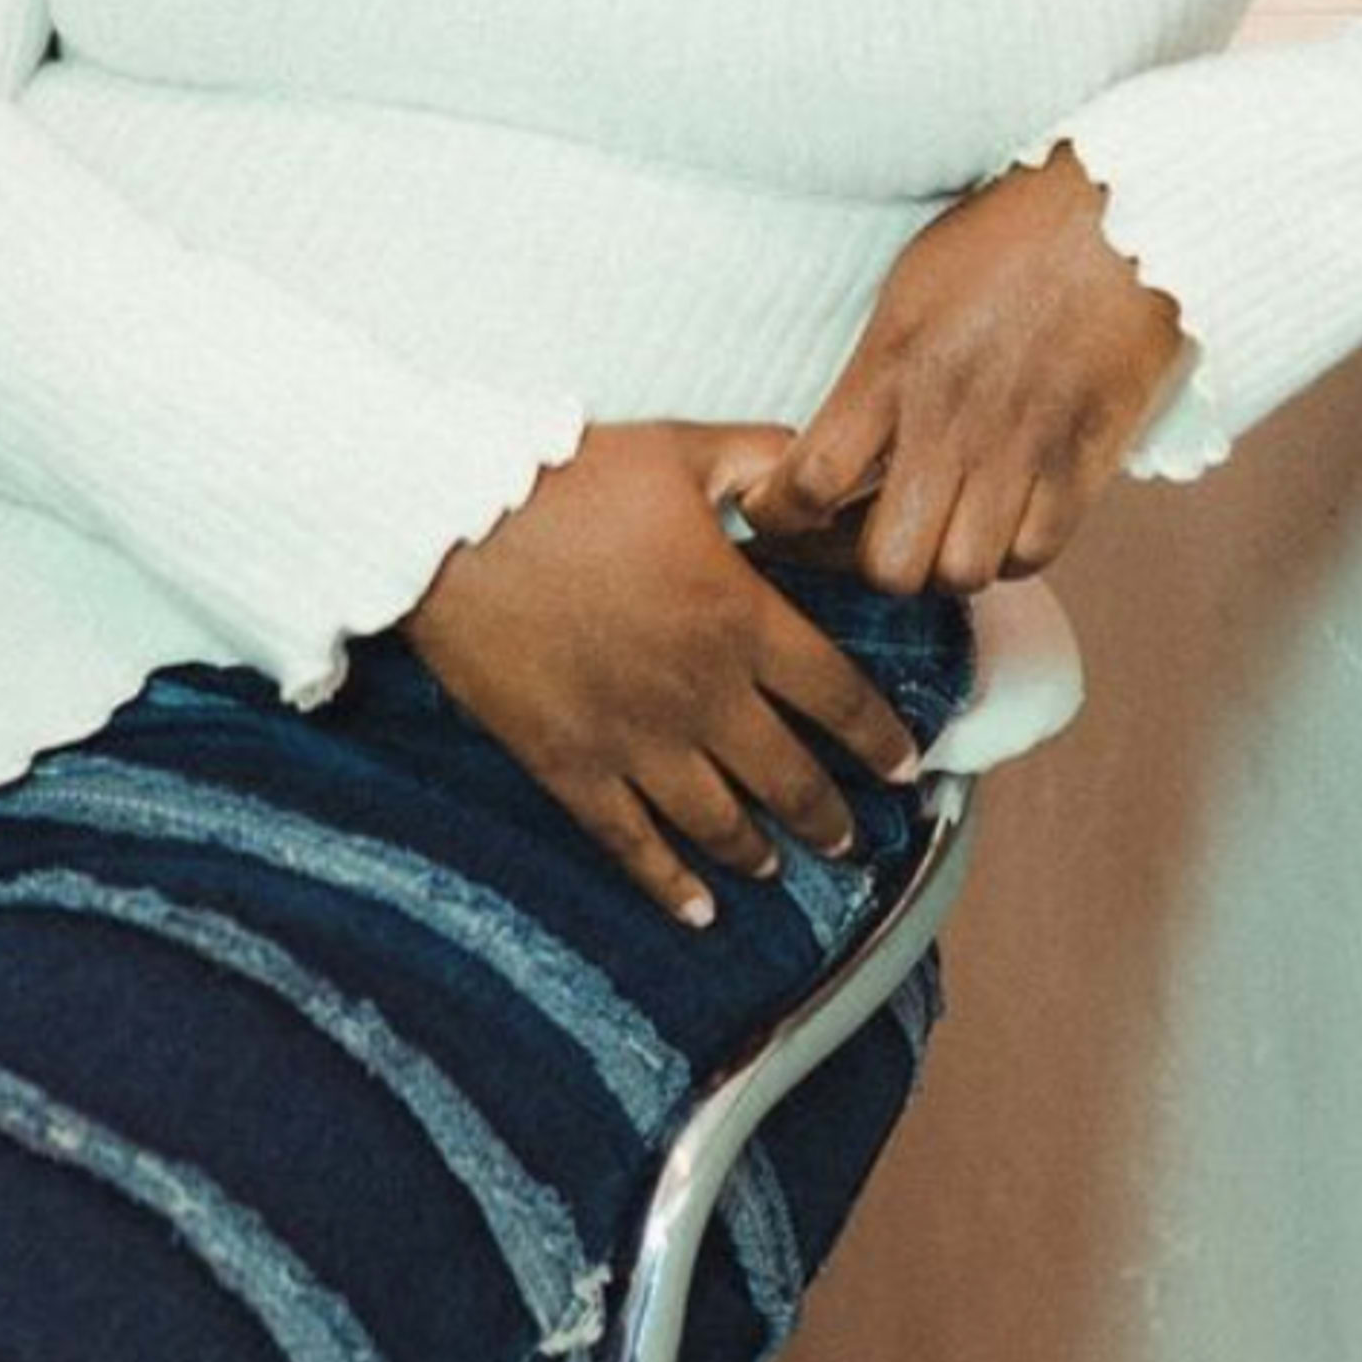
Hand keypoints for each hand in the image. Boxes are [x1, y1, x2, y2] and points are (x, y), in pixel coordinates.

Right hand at [401, 418, 923, 928]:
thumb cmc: (570, 479)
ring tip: (783, 865)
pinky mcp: (570, 765)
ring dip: (760, 850)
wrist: (455, 524)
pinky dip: (669, 883)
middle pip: (787, 775)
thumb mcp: (683, 451)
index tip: (906, 766)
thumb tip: (821, 472)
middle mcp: (699, 692)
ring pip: (718, 819)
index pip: (835, 695)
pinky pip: (631, 842)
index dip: (878, 737)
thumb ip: (762, 462)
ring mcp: (633, 739)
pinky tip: (697, 909)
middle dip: (830, 813)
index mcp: (737, 616)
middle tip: (856, 835)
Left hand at [726, 144, 1184, 596]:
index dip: (779, 518)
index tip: (777, 518)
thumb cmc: (1008, 238)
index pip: (811, 481)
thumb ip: (874, 371)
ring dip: (946, 560)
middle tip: (874, 532)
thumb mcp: (911, 287)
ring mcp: (1022, 447)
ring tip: (945, 525)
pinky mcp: (1085, 462)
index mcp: (894, 364)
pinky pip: (1035, 554)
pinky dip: (1013, 549)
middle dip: (871, 560)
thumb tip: (838, 445)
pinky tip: (1005, 515)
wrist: (1120, 214)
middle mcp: (953, 418)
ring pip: (963, 573)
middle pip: (889, 562)